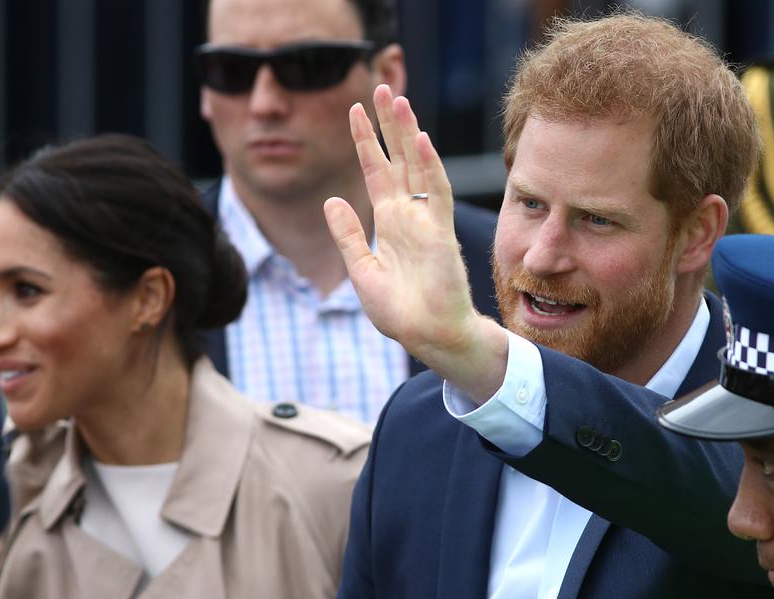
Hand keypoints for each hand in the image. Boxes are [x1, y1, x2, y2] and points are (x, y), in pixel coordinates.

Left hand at [324, 84, 507, 401]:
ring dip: (409, 135)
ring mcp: (427, 221)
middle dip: (390, 125)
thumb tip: (332, 200)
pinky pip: (437, 194)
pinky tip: (422, 143)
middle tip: (382, 88)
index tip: (356, 110)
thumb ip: (349, 235)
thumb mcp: (362, 270)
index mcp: (389, 222)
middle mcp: (409, 214)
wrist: (427, 336)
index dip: (366, 141)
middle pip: (398, 159)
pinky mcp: (441, 234)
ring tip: (399, 101)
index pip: (375, 171)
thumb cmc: (399, 310)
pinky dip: (431, 169)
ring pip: (418, 167)